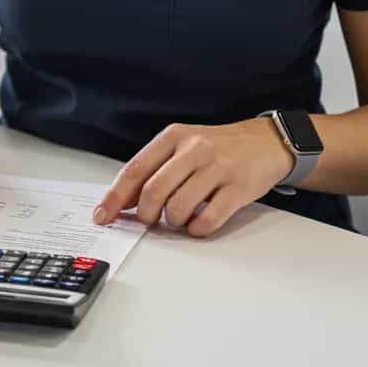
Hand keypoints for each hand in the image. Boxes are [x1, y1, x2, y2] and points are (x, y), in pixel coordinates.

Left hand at [92, 119, 293, 237]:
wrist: (266, 141)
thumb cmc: (216, 148)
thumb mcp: (181, 146)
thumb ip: (154, 169)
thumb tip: (123, 201)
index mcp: (172, 137)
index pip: (134, 170)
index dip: (114, 197)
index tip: (102, 216)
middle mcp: (193, 149)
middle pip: (153, 191)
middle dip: (144, 214)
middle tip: (148, 221)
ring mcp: (217, 167)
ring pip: (178, 207)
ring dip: (171, 223)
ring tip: (177, 220)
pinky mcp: (239, 188)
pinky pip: (208, 219)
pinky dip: (196, 229)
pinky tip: (197, 224)